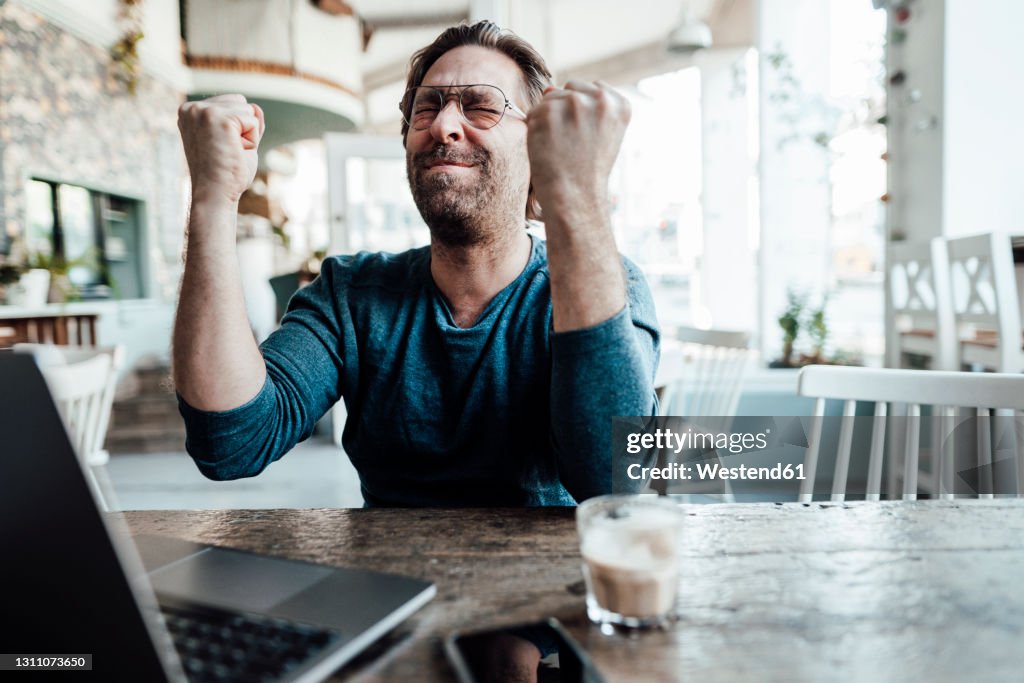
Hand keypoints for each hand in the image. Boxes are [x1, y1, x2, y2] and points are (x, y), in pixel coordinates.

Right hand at [177, 94, 264, 206]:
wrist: (215, 194)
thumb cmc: (225, 174)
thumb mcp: (235, 142)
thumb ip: (245, 123)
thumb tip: (256, 107)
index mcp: (190, 112)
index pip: (230, 103)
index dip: (236, 129)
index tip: (221, 148)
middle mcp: (191, 108)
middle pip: (240, 102)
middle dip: (243, 128)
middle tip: (228, 151)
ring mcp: (202, 111)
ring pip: (248, 110)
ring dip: (248, 135)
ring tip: (230, 152)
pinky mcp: (217, 118)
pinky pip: (253, 120)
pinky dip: (252, 140)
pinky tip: (235, 152)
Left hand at [526, 81, 630, 216]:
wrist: (574, 196)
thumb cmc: (586, 171)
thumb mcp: (600, 135)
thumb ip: (584, 107)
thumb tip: (548, 88)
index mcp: (619, 105)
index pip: (593, 89)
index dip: (584, 112)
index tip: (586, 135)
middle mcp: (600, 100)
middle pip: (571, 88)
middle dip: (566, 110)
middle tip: (571, 142)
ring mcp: (573, 103)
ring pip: (551, 98)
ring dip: (550, 119)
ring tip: (560, 145)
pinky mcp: (548, 111)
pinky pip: (534, 110)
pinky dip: (535, 128)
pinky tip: (547, 146)